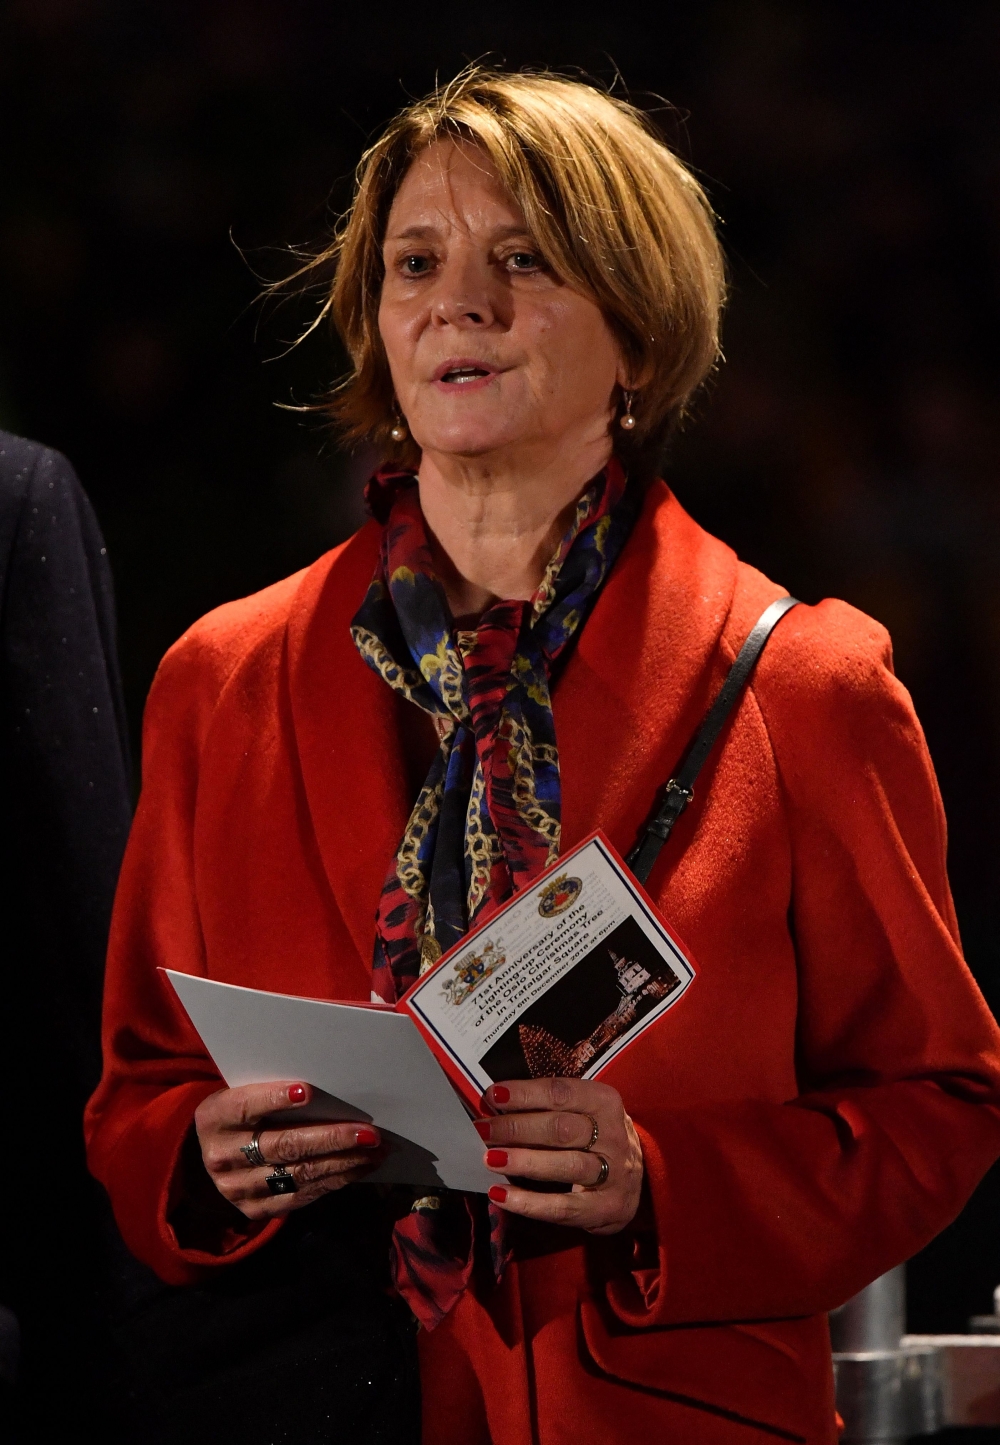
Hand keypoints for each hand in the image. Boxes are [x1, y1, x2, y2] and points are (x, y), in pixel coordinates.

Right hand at [194, 1081, 383, 1220]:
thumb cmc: (243, 1112)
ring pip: (298, 1174)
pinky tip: (360, 1168)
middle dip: (331, 1138)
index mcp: (215, 1118)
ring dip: (344, 1162)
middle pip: (283, 1145)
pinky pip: (302, 1195)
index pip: (246, 1107)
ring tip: (376, 1151)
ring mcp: (237, 1188)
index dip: (275, 1099)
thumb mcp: (243, 1093)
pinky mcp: (256, 1209)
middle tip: (369, 1133)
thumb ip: (272, 1091)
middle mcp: (222, 1157)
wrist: (215, 1154)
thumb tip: (328, 1087)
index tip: (307, 1091)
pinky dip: (335, 1180)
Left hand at [475, 1077, 642, 1234]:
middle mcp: (614, 1136)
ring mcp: (613, 1174)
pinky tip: (500, 1194)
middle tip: (482, 1129)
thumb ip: (549, 1108)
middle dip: (517, 1127)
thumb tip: (496, 1104)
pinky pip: (563, 1207)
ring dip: (523, 1161)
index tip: (493, 1095)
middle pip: (560, 1129)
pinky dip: (528, 1202)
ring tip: (489, 1158)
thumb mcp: (584, 1113)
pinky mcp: (606, 1208)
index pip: (562, 1092)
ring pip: (564, 1165)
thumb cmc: (597, 1137)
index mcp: (605, 1102)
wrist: (638, 1181)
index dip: (526, 1093)